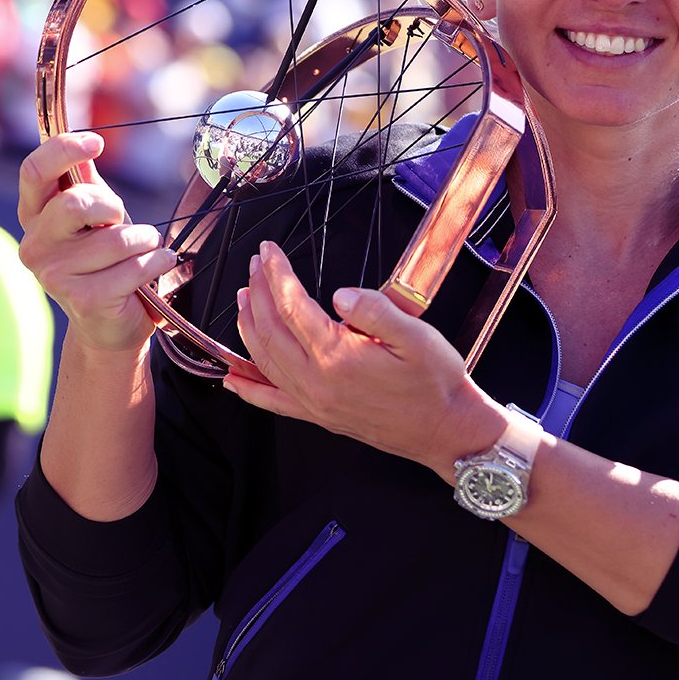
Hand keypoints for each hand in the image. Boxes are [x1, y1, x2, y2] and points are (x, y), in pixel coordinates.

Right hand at [17, 132, 177, 355]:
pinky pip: (136, 266)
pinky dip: (158, 262)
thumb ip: (87, 183)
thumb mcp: (95, 218)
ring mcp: (54, 275)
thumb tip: (85, 142)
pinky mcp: (83, 299)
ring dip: (145, 240)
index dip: (63, 150)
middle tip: (121, 222)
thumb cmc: (105, 262)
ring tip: (143, 251)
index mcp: (34, 216)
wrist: (109, 324)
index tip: (96, 142)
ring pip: (118, 238)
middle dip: (113, 208)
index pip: (34, 172)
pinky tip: (155, 267)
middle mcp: (35, 244)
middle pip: (76, 203)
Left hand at [226, 240, 507, 473]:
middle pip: (271, 329)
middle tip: (255, 264)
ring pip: (264, 360)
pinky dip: (248, 387)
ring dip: (248, 325)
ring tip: (243, 298)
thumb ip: (375, 310)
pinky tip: (232, 378)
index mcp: (338, 356)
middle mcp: (317, 382)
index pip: (293, 306)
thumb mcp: (417, 335)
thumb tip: (339, 295)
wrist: (446, 429)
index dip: (277, 274)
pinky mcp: (319, 416)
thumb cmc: (435, 381)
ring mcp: (314, 402)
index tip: (268, 250)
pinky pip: (272, 401)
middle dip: (258, 291)